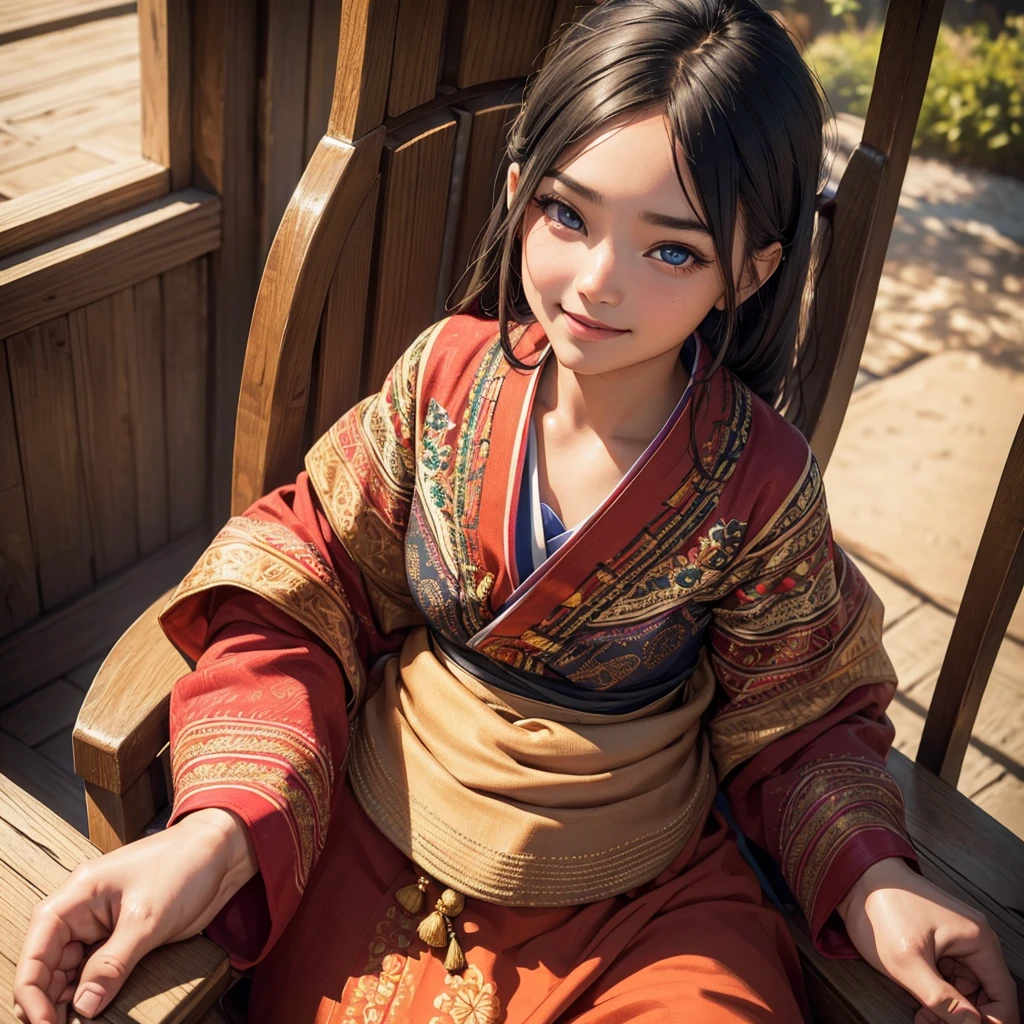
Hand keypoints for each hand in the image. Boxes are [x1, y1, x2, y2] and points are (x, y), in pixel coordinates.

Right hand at [13, 808, 257, 1023]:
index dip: (32, 991)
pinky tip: (99, 1010)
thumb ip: (112, 964)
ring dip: (72, 999)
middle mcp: (82, 911)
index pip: (35, 950)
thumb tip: (84, 1006)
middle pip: (48, 965)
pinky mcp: (123, 936)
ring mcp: (102, 925)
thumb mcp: (147, 918)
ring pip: (70, 972)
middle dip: (50, 1000)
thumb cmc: (185, 864)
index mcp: (77, 895)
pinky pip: (97, 969)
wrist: (222, 851)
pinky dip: (95, 991)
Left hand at [838, 857, 1018, 1023]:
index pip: (1003, 996)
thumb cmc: (881, 911)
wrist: (856, 877)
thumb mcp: (907, 962)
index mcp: (978, 940)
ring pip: (964, 987)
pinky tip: (916, 998)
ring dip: (946, 1006)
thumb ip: (941, 998)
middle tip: (929, 1022)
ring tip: (920, 1014)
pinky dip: (936, 990)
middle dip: (962, 1017)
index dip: (991, 1022)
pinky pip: (948, 974)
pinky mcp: (939, 939)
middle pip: (984, 994)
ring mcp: (956, 937)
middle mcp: (974, 938)